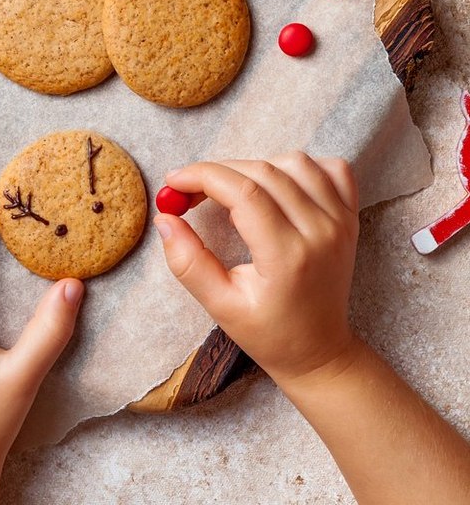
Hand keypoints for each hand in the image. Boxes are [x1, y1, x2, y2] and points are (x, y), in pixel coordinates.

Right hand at [154, 152, 359, 385]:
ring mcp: (340, 222)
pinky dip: (300, 167)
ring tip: (230, 191)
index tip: (173, 182)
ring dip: (254, 166)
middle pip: (263, 172)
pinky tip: (276, 185)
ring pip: (295, 163)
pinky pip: (331, 169)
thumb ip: (188, 262)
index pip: (242, 192)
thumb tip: (165, 219)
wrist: (319, 351)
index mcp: (287, 256)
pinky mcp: (350, 218)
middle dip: (217, 172)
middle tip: (189, 191)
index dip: (202, 177)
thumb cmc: (269, 334)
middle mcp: (320, 231)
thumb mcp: (219, 306)